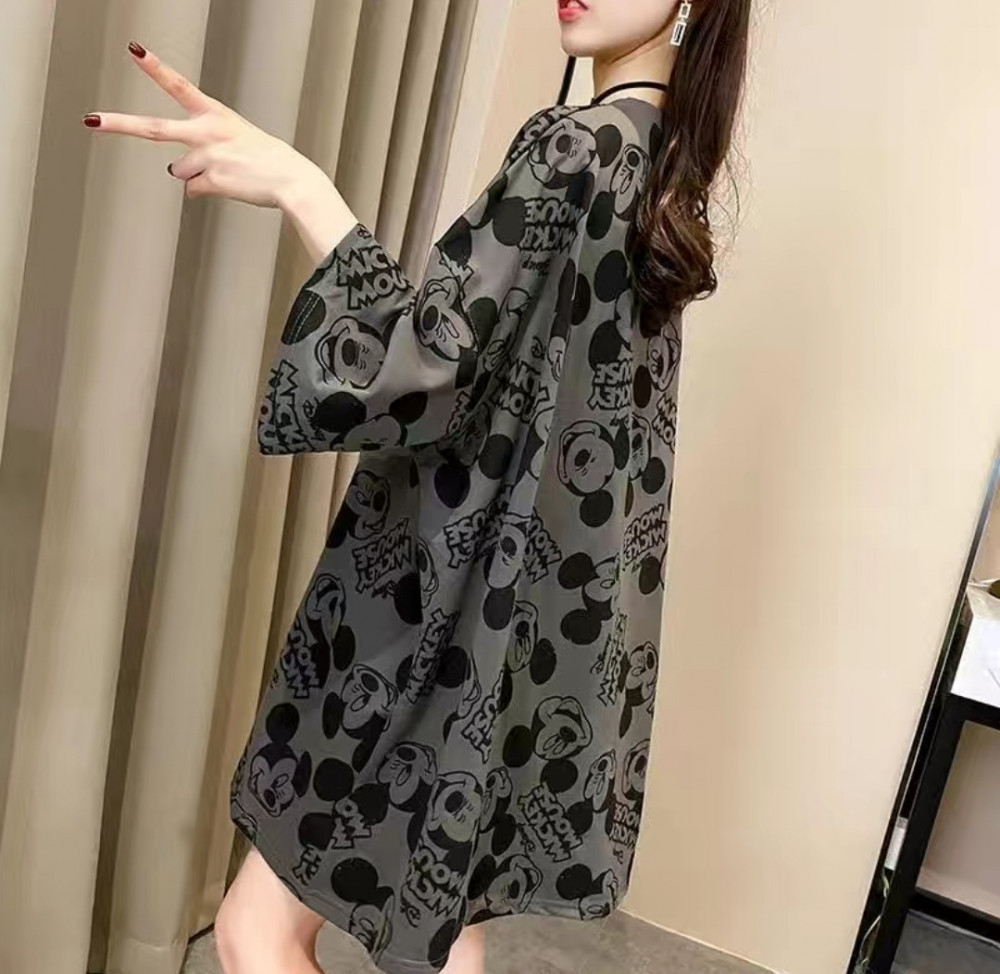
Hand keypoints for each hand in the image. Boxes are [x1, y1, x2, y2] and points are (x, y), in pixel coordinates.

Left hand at [83, 41, 325, 209]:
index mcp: (215, 114)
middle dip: (118, 124)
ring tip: (228, 172)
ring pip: (181, 171)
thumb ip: (203, 146)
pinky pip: (194, 190)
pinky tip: (230, 185)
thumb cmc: (269, 159)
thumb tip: (177, 171)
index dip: (155, 67)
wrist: (292, 179)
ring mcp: (206, 157)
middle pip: (153, 128)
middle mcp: (206, 132)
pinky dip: (209, 190)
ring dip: (199, 175)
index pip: (180, 86)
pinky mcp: (210, 181)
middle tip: (91, 120)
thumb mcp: (237, 138)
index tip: (135, 50)